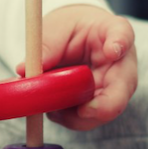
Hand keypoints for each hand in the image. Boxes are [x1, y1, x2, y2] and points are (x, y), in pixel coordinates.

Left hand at [17, 5, 137, 130]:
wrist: (75, 42)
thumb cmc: (69, 30)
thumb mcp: (55, 28)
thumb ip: (45, 45)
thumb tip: (25, 70)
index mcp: (111, 32)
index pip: (122, 35)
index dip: (119, 43)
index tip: (112, 50)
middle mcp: (120, 64)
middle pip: (123, 88)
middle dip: (105, 105)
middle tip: (84, 111)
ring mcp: (114, 88)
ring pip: (104, 112)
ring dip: (76, 116)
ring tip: (51, 106)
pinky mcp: (99, 106)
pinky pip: (86, 120)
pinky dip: (67, 119)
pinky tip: (53, 108)